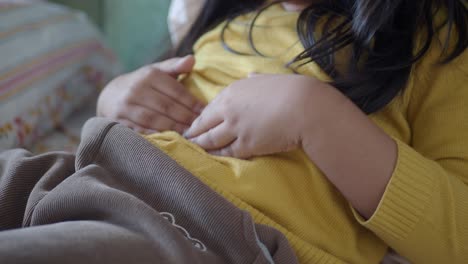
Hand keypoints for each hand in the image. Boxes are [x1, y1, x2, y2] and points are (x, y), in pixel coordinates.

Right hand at [97, 55, 204, 133]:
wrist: (109, 96)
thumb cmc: (142, 84)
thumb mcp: (156, 71)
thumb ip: (174, 66)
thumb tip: (192, 59)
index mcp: (150, 75)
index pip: (176, 91)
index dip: (192, 103)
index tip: (205, 112)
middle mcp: (137, 89)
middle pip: (167, 106)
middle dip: (185, 118)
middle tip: (199, 127)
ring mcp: (126, 106)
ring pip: (154, 119)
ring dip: (173, 128)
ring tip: (188, 135)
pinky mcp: (118, 120)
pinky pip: (140, 130)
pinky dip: (155, 135)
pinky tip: (168, 140)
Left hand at [184, 74, 337, 158]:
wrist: (305, 107)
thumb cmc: (290, 89)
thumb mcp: (269, 78)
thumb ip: (255, 79)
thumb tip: (250, 76)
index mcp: (232, 91)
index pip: (209, 108)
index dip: (200, 118)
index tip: (194, 124)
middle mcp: (229, 110)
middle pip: (204, 124)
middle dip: (193, 132)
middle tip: (184, 139)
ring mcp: (236, 128)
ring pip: (211, 140)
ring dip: (200, 145)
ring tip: (192, 150)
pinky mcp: (246, 145)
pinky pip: (227, 152)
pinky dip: (217, 155)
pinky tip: (211, 158)